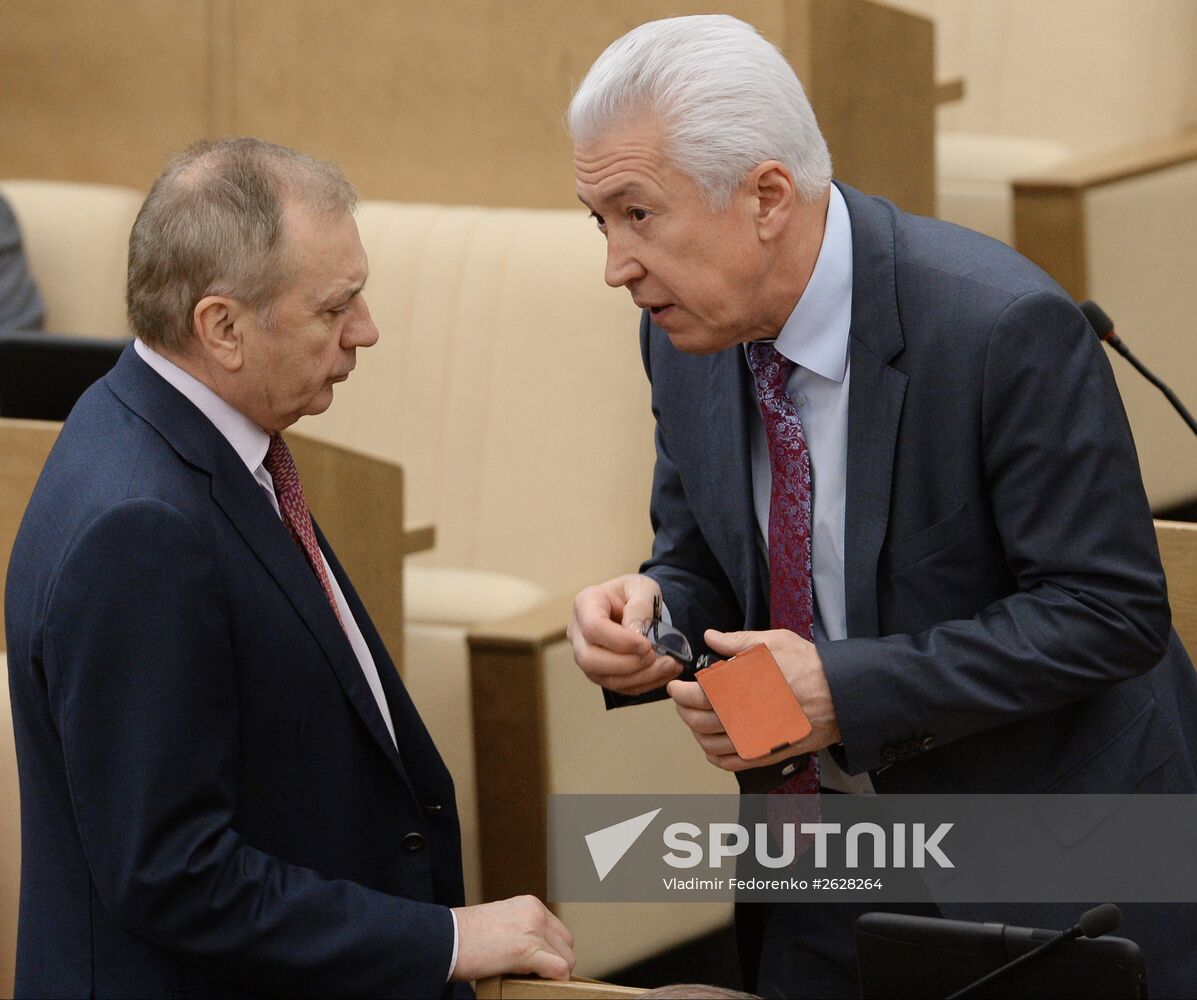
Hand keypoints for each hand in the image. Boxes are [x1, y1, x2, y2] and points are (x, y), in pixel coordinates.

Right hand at [450, 895, 575, 981]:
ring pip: (566, 958)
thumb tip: (535, 951)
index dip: (553, 951)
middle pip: (566, 944)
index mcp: (529, 904)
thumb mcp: (500, 920)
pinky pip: (559, 969)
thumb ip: (521, 928)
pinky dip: (556, 981)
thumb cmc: (464, 935)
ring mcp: (532, 931)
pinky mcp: (527, 951)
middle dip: (557, 962)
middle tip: (538, 975)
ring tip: (534, 980)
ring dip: (554, 973)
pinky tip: (540, 985)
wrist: (445, 938)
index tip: (542, 964)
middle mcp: (535, 913)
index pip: (559, 930)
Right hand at [567, 574, 681, 694]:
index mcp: (586, 603)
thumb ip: (640, 608)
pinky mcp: (598, 671)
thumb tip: (636, 635)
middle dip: (627, 665)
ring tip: (669, 666)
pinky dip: (643, 683)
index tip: (647, 645)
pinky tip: (663, 673)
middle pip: (590, 659)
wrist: (634, 605)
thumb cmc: (635, 593)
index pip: (593, 628)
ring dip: (640, 677)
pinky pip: (617, 686)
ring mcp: (585, 654)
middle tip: (657, 658)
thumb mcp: (643, 589)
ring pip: (603, 677)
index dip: (620, 641)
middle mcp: (578, 631)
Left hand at [665, 628, 840, 770]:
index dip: (681, 691)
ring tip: (693, 717)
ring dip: (695, 731)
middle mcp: (747, 715)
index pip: (699, 695)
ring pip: (711, 743)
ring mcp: (757, 737)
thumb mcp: (774, 642)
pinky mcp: (768, 752)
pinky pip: (732, 762)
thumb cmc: (809, 665)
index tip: (676, 685)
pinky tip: (710, 745)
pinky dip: (714, 756)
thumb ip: (737, 641)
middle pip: (699, 720)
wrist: (841, 694)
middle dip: (683, 709)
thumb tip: (710, 637)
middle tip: (681, 699)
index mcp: (744, 687)